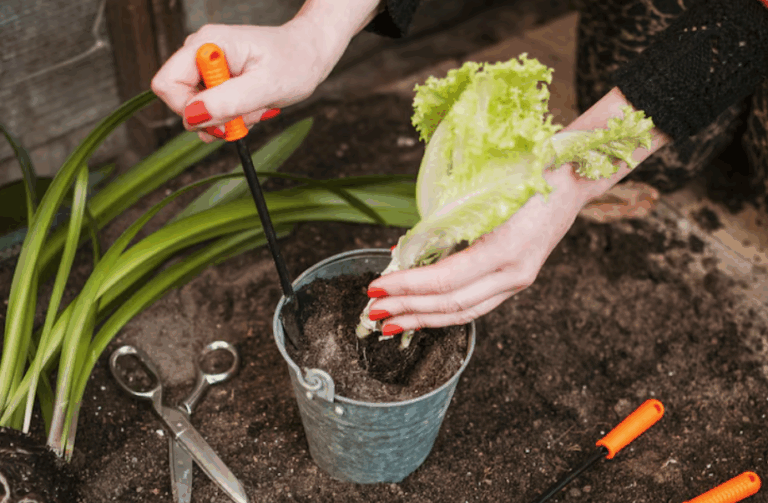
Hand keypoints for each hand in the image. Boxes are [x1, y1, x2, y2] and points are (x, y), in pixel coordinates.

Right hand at [151, 0, 382, 141]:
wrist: (311, 53)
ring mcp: (208, 67)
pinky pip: (214, 109)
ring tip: (256, 105)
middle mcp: (201, 52)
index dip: (187, 110)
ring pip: (200, 110)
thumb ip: (228, 101)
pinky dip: (233, 116)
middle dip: (215, 116)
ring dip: (229, 118)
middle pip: (181, 101)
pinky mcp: (218, 79)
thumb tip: (192, 116)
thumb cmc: (295, 62)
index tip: (222, 116)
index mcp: (207, 45)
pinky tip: (253, 106)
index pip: (166, 84)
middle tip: (247, 112)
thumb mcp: (265, 87)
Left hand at [365, 87, 671, 334]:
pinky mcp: (514, 281)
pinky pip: (473, 305)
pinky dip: (442, 311)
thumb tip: (404, 251)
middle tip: (372, 313)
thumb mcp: (482, 192)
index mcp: (505, 250)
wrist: (572, 178)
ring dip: (422, 319)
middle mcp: (513, 274)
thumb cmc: (527, 174)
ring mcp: (516, 281)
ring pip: (463, 313)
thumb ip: (444, 223)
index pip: (445, 280)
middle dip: (408, 310)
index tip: (375, 288)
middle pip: (451, 304)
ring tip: (390, 323)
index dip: (407, 287)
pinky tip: (419, 311)